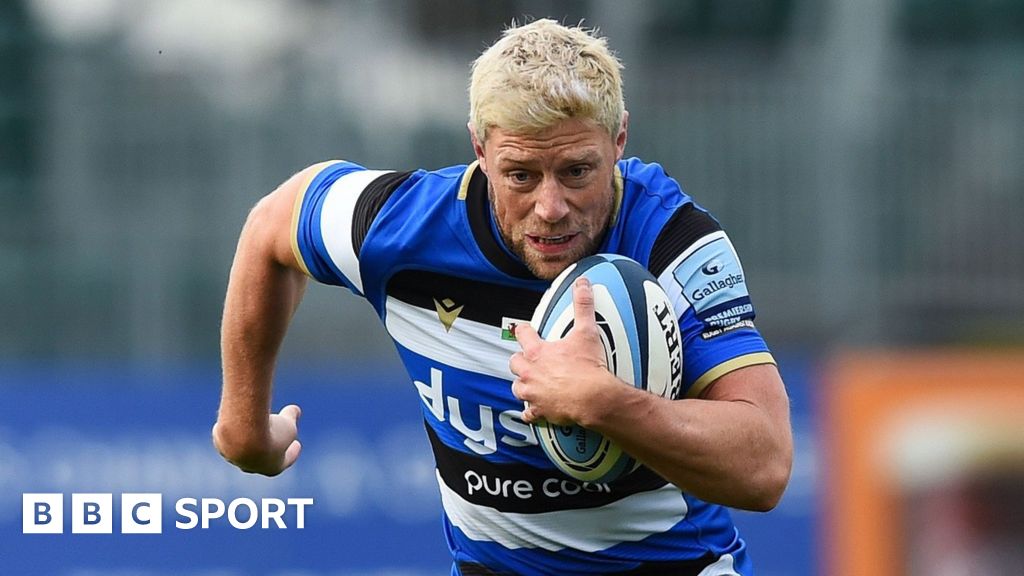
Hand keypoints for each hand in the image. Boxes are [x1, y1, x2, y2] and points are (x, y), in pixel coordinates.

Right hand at [213, 404, 302, 475]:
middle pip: (264, 459)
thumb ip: (291, 417)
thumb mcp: (287, 423)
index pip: (286, 461)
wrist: (242, 433)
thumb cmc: (271, 433)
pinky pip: (231, 437)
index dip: (292, 452)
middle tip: (276, 438)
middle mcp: (253, 467)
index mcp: (273, 468)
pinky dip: (237, 429)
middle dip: (271, 449)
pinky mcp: (222, 445)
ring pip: (245, 448)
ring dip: (253, 436)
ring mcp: (235, 458)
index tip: (297, 444)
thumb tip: (295, 410)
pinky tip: (240, 420)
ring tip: (259, 423)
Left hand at [510, 277, 616, 425]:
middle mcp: (530, 372)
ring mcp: (533, 393)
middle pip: (515, 363)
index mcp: (538, 352)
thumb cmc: (588, 367)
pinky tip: (534, 411)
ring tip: (529, 383)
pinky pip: (528, 413)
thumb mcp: (586, 332)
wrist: (593, 398)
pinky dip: (531, 412)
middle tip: (527, 360)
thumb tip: (582, 285)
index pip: (523, 335)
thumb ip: (583, 306)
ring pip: (517, 388)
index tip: (523, 329)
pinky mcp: (540, 411)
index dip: (523, 330)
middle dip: (519, 361)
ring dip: (522, 385)